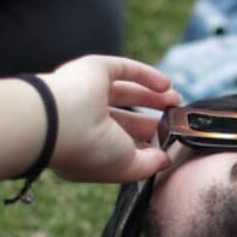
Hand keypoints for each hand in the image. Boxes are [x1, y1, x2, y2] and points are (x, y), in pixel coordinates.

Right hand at [39, 56, 180, 184]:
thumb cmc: (88, 150)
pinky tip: (166, 84)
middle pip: (124, 118)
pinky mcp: (92, 69)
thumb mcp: (125, 166)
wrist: (60, 121)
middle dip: (151, 119)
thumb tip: (164, 159)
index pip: (119, 144)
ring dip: (153, 95)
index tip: (166, 146)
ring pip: (126, 91)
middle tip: (175, 121)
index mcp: (86, 147)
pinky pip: (123, 69)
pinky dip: (146, 75)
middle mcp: (84, 120)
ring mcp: (86, 93)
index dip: (143, 144)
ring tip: (175, 99)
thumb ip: (148, 165)